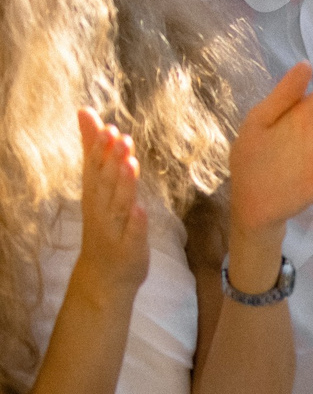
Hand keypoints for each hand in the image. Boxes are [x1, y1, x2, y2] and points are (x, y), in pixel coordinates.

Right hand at [75, 110, 150, 296]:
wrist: (102, 276)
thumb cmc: (103, 225)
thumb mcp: (97, 186)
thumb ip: (96, 154)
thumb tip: (90, 117)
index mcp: (95, 195)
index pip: (94, 168)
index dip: (99, 149)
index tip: (108, 127)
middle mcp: (101, 211)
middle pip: (105, 183)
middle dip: (111, 160)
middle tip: (121, 136)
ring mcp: (115, 230)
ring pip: (119, 205)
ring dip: (124, 185)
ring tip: (131, 163)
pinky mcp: (130, 249)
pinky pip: (133, 235)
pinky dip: (136, 223)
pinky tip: (141, 210)